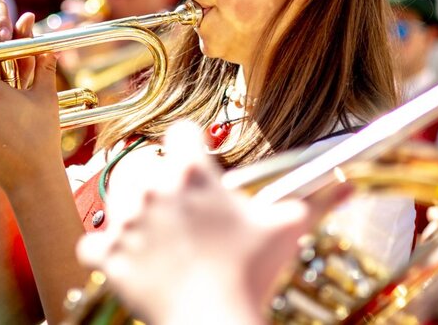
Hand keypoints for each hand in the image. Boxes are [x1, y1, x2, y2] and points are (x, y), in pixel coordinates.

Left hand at [76, 123, 313, 324]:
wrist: (214, 320)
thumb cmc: (251, 272)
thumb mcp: (284, 228)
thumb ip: (313, 201)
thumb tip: (346, 186)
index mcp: (190, 172)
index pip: (182, 132)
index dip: (192, 146)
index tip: (199, 163)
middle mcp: (152, 187)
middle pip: (143, 164)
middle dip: (159, 182)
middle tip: (182, 211)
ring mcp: (125, 222)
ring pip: (115, 200)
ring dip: (132, 214)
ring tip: (159, 235)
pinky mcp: (107, 256)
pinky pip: (91, 246)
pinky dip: (104, 254)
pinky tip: (128, 260)